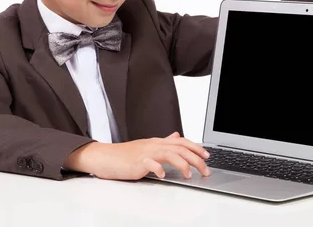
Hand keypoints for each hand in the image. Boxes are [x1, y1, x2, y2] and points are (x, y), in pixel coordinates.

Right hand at [64, 131, 211, 179]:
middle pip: (180, 148)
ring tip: (190, 175)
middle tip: (206, 170)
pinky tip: (164, 175)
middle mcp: (154, 145)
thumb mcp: (147, 146)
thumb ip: (163, 143)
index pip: (181, 141)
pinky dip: (159, 169)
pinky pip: (150, 164)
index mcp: (157, 142)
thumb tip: (176, 136)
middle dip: (196, 159)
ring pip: (170, 154)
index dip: (196, 147)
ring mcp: (146, 153)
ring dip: (183, 165)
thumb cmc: (125, 155)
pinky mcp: (137, 162)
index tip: (207, 156)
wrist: (105, 157)